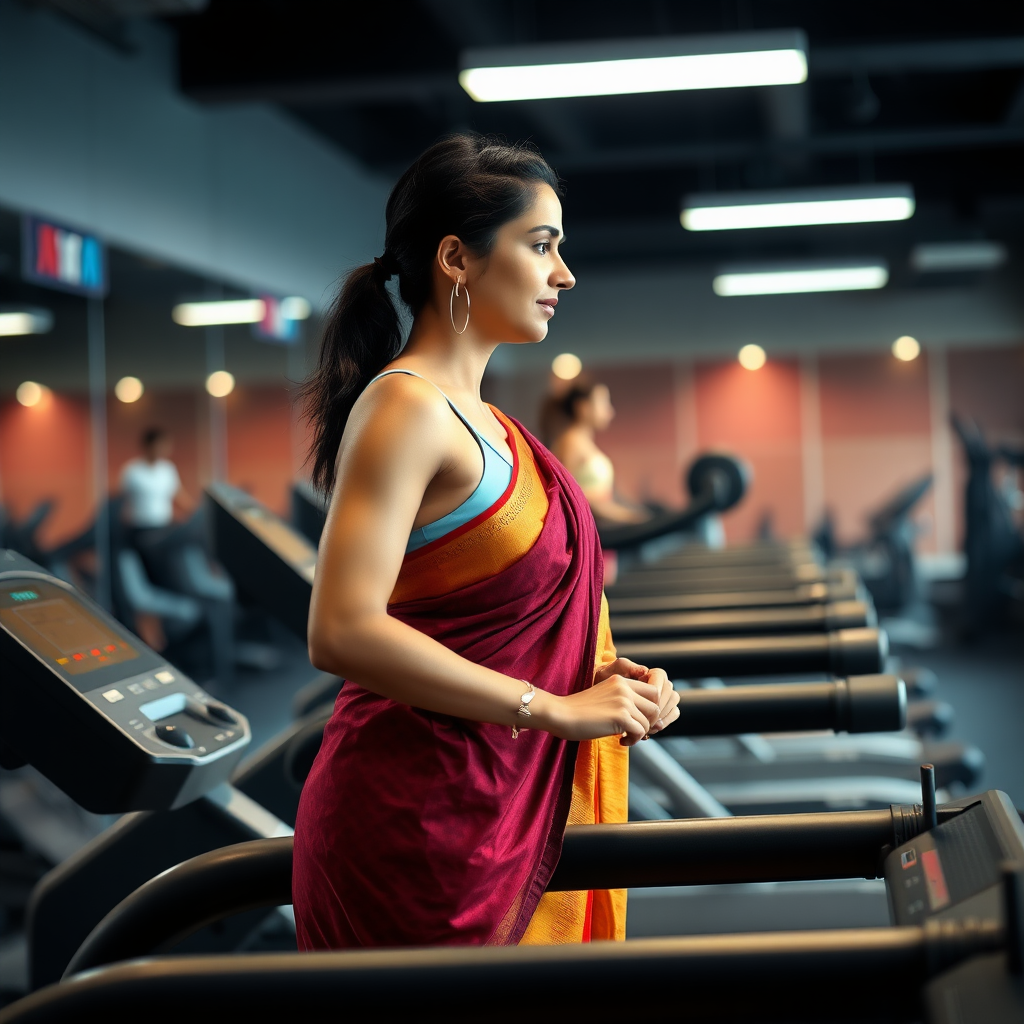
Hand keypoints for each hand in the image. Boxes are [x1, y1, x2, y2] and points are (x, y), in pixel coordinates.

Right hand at [532, 657, 674, 746]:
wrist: (560, 714)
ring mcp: (623, 701)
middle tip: (636, 731)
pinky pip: (640, 731)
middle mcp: (625, 687)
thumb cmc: (578, 709)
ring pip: (649, 720)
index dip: (649, 708)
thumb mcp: (604, 695)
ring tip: (626, 738)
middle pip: (656, 705)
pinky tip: (621, 742)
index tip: (638, 719)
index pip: (652, 691)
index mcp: (620, 680)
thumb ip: (622, 699)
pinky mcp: (620, 716)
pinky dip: (634, 740)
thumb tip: (643, 715)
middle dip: (650, 721)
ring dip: (641, 733)